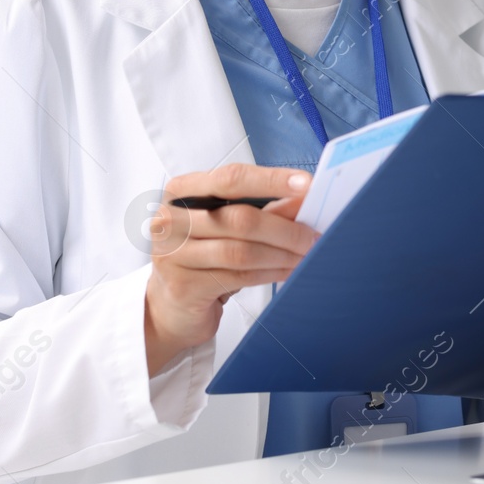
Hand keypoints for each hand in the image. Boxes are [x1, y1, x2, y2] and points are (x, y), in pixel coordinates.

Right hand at [144, 163, 317, 375]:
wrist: (169, 305)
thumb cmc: (201, 254)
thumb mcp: (226, 223)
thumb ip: (262, 207)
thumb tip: (303, 197)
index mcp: (181, 191)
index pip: (230, 179)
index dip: (271, 180)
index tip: (305, 184)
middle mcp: (171, 219)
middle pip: (240, 218)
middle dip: (285, 228)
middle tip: (314, 234)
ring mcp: (173, 254)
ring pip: (241, 251)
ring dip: (282, 254)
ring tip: (306, 254)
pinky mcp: (184, 286)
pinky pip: (238, 277)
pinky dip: (270, 273)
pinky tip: (288, 271)